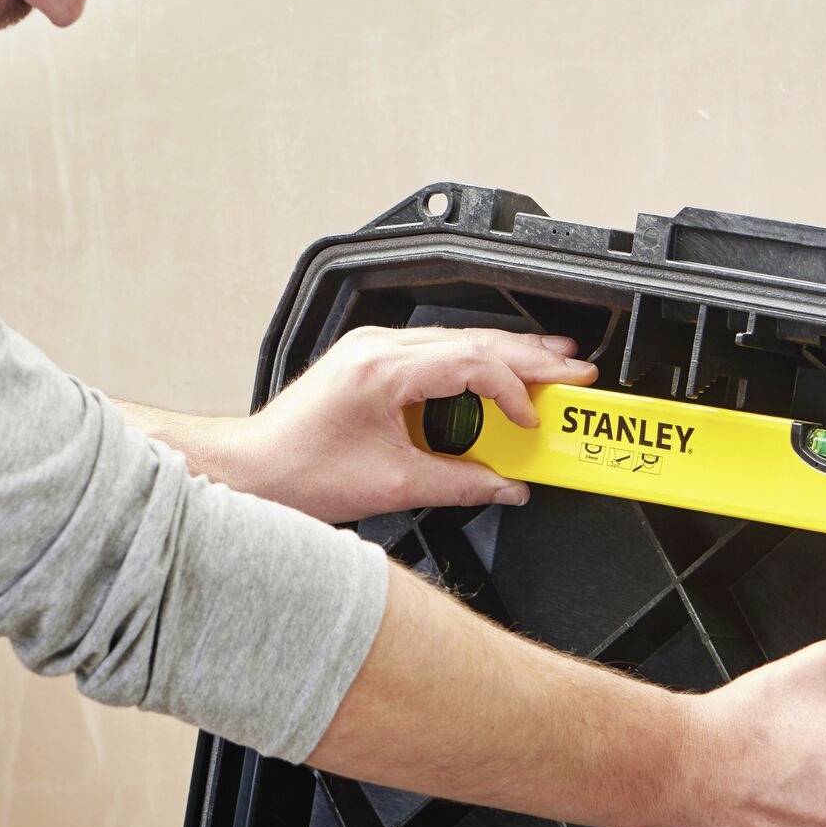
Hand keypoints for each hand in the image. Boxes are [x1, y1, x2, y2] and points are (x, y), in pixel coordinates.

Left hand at [239, 325, 597, 521]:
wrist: (250, 471)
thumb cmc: (300, 472)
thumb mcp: (394, 486)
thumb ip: (462, 484)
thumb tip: (507, 487)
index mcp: (384, 369)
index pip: (472, 362)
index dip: (515, 389)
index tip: (535, 418)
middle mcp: (378, 348)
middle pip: (473, 339)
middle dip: (530, 355)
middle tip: (575, 369)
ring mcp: (373, 349)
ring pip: (458, 339)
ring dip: (507, 353)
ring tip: (552, 363)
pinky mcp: (371, 361)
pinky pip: (436, 352)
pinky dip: (475, 364)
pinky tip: (500, 375)